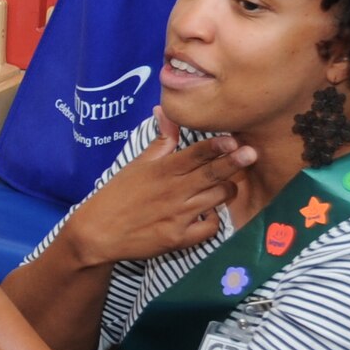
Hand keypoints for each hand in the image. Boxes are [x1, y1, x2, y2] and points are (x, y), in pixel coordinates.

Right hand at [60, 108, 256, 267]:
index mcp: (162, 170)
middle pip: (213, 173)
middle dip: (235, 162)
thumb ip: (161, 141)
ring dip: (226, 189)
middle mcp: (173, 191)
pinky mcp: (179, 238)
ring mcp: (178, 216)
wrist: (97, 234)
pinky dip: (213, 219)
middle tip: (252, 153)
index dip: (216, 145)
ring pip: (218, 198)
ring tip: (224, 185)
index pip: (195, 154)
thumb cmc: (117, 196)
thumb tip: (166, 111)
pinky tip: (207, 213)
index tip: (232, 138)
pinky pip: (211, 226)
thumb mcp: (136, 165)